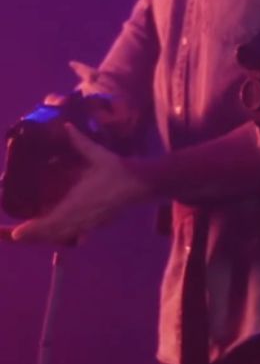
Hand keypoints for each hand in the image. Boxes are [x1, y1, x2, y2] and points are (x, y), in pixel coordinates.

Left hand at [0, 125, 147, 244]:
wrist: (143, 184)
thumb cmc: (120, 169)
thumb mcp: (100, 154)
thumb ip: (81, 142)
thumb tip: (66, 125)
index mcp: (80, 203)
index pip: (53, 223)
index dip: (33, 230)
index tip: (17, 233)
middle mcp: (81, 217)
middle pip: (50, 235)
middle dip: (28, 236)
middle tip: (8, 234)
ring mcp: (87, 223)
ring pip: (58, 237)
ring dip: (39, 237)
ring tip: (19, 234)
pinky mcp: (92, 224)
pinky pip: (68, 234)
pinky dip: (53, 235)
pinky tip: (44, 233)